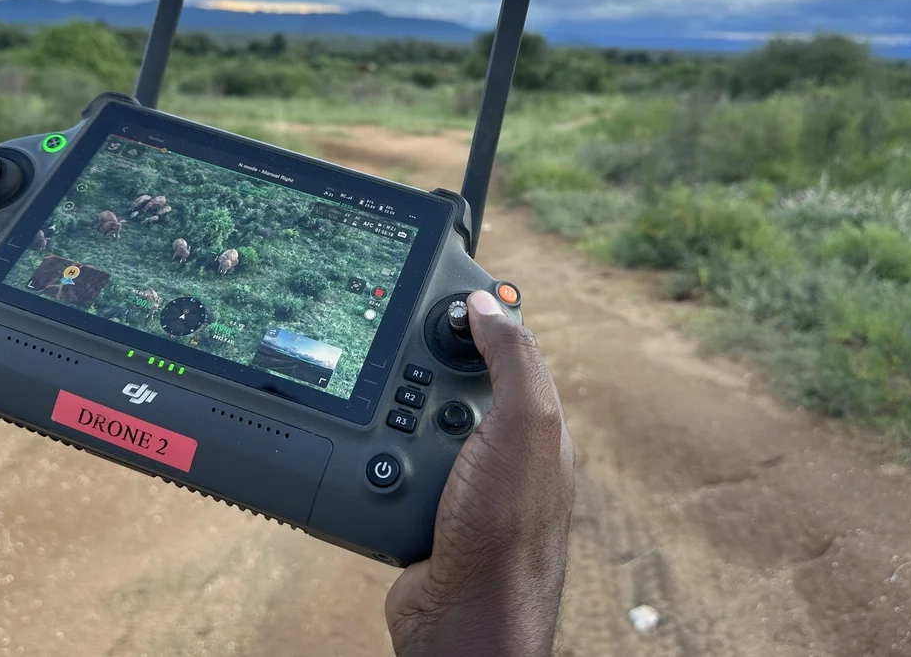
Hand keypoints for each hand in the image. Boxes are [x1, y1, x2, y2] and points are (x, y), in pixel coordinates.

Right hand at [386, 290, 575, 656]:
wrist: (463, 617)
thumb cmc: (508, 528)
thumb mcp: (524, 425)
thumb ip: (512, 359)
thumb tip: (488, 301)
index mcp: (536, 423)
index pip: (506, 351)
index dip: (476, 321)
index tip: (438, 292)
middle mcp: (502, 449)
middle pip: (452, 380)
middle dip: (425, 374)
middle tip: (401, 365)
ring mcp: (461, 480)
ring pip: (415, 418)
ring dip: (397, 419)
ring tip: (393, 425)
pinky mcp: (422, 505)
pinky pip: (390, 461)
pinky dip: (379, 457)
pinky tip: (374, 458)